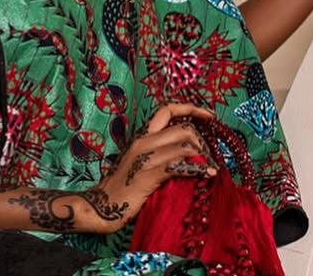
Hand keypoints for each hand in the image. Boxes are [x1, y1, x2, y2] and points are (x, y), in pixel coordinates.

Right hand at [70, 103, 218, 234]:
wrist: (103, 204)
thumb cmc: (122, 186)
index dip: (191, 108)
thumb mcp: (140, 161)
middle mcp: (144, 141)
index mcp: (141, 135)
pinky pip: (182, 166)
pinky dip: (200, 169)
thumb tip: (188, 152)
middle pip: (182, 128)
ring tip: (210, 166)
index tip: (209, 115)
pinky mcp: (151, 174)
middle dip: (202, 140)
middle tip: (209, 154)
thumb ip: (159, 151)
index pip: (167, 110)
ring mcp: (147, 156)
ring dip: (203, 155)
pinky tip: (208, 174)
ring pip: (185, 144)